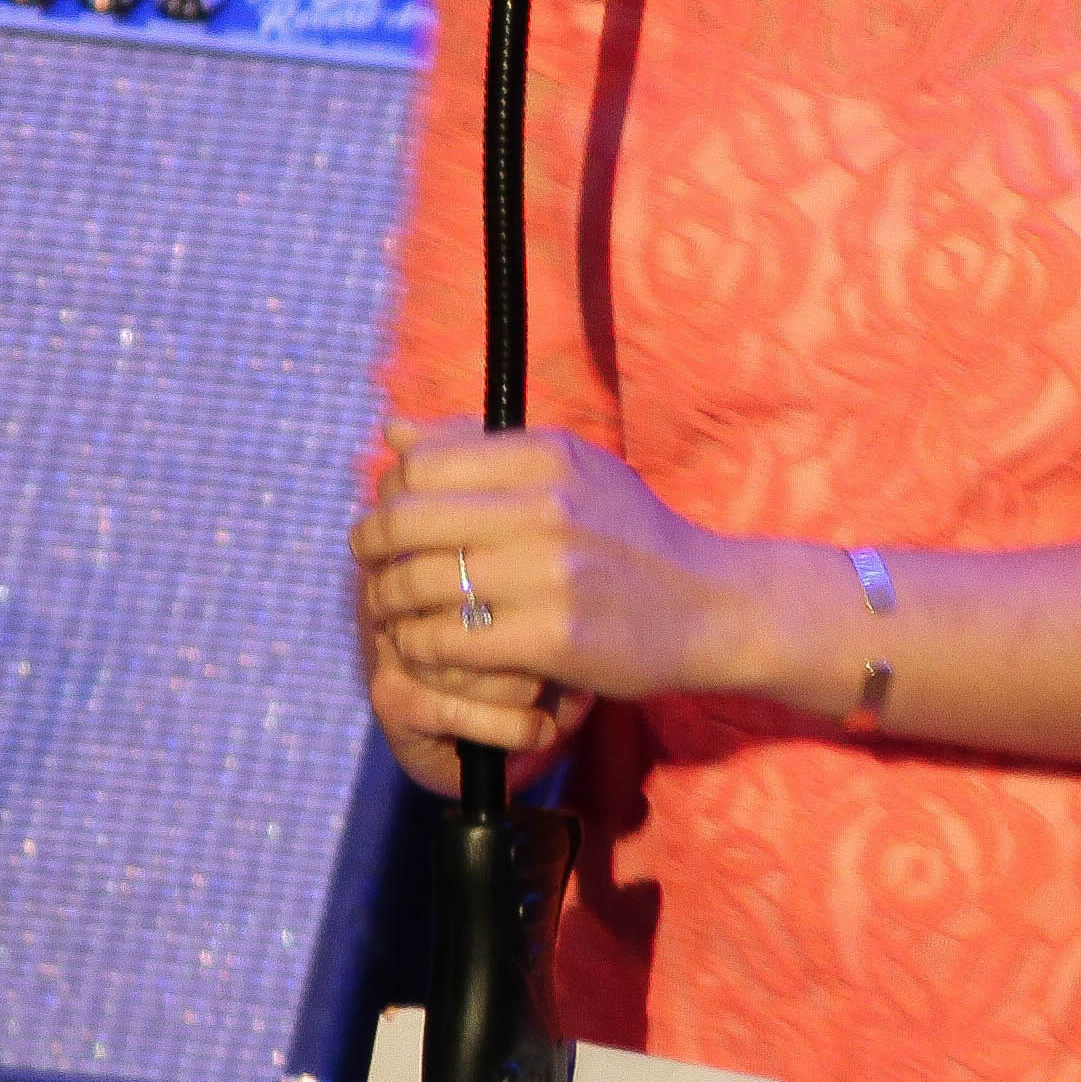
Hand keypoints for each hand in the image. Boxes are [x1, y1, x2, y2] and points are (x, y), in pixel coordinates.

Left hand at [349, 427, 782, 773]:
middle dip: (370, 547)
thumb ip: (479, 449)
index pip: (422, 464)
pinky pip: (445, 641)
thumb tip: (392, 433)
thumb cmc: (630, 537)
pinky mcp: (553, 639)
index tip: (389, 517)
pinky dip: (420, 647)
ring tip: (393, 611)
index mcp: (547, 456)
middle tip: (369, 564)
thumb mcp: (571, 471)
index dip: (388, 494)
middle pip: (406, 521)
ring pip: (417, 584)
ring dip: (388, 603)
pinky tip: (428, 648)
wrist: (711, 606)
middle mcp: (547, 507)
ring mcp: (551, 575)